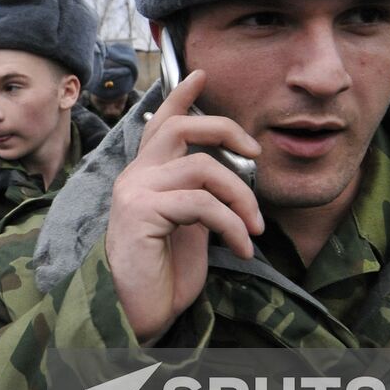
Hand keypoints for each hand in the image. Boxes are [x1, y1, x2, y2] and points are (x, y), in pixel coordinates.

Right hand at [105, 70, 262, 344]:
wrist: (134, 316)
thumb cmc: (161, 276)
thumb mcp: (188, 229)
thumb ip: (199, 197)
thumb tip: (231, 179)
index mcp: (145, 177)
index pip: (162, 125)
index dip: (181, 98)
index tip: (201, 74)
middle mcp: (135, 177)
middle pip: (180, 129)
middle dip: (226, 130)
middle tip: (256, 153)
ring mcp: (135, 193)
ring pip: (202, 167)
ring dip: (241, 198)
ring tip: (255, 229)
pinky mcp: (141, 214)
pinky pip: (202, 204)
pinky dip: (233, 225)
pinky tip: (243, 247)